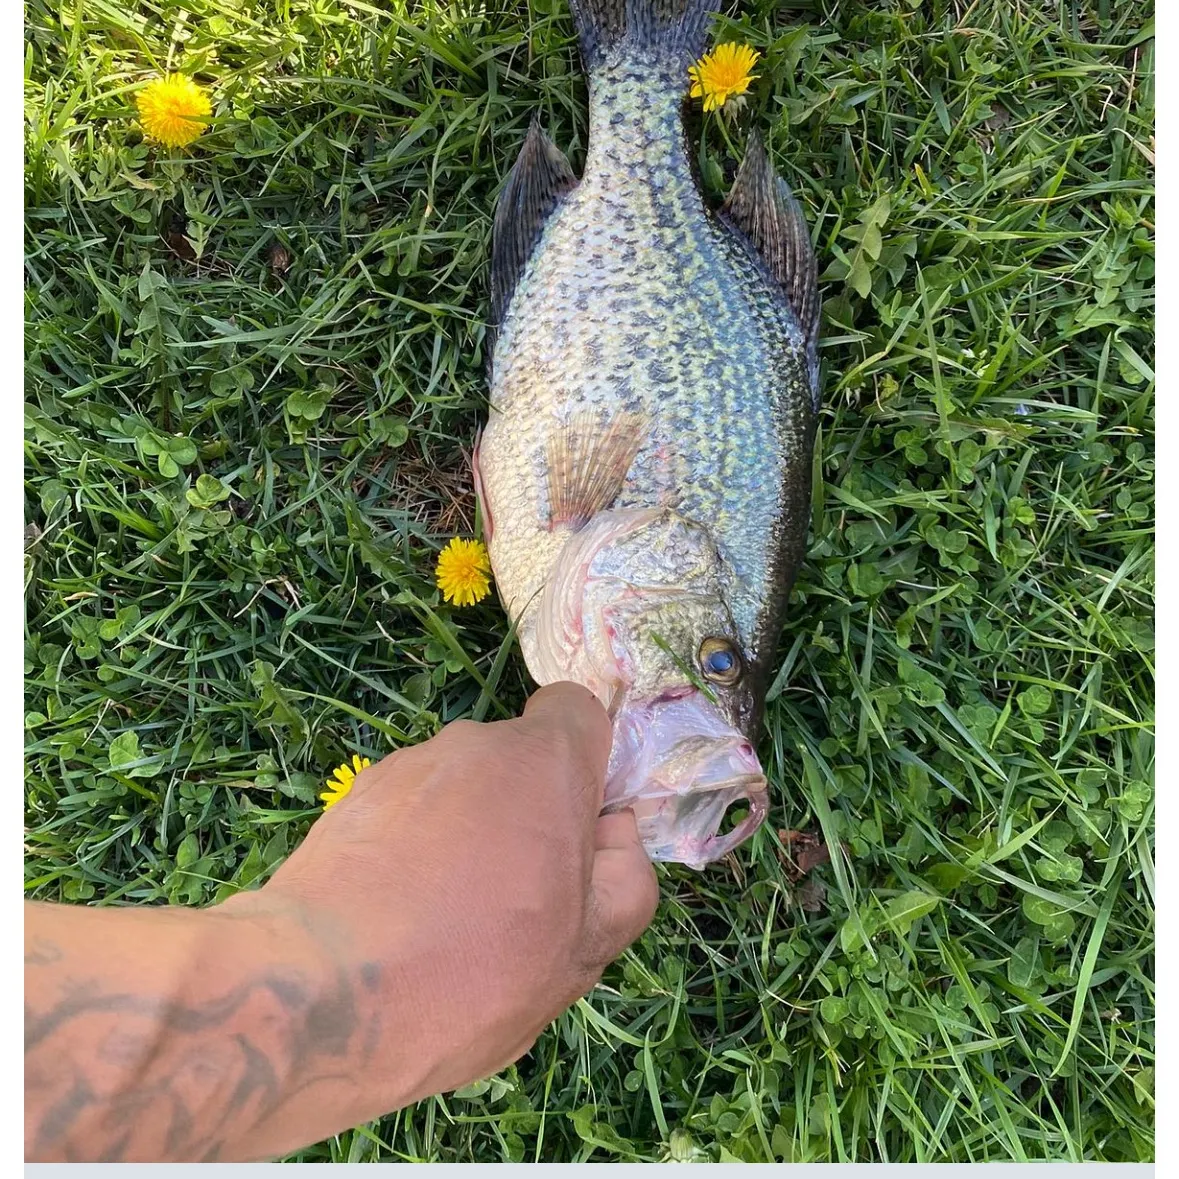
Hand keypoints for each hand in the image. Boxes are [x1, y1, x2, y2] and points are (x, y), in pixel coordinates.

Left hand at [245, 681, 658, 1120]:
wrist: (321, 997)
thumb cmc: (476, 970)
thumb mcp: (588, 948)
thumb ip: (626, 875)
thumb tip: (611, 833)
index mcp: (543, 762)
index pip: (577, 709)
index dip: (587, 760)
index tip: (579, 825)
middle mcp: (471, 744)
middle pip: (518, 759)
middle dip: (527, 812)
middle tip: (516, 900)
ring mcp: (403, 768)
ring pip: (461, 789)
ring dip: (466, 833)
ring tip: (445, 921)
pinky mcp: (349, 799)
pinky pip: (407, 812)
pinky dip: (412, 849)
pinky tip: (397, 917)